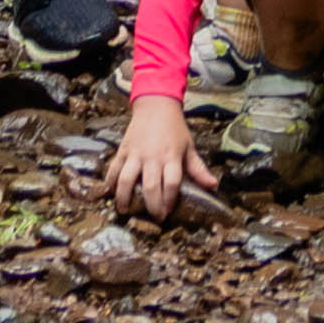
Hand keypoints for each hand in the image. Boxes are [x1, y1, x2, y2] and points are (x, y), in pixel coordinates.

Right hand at [108, 96, 219, 222]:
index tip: (168, 213)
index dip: (169, 200)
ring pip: (127, 179)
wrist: (156, 105)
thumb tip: (213, 185)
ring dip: (124, 198)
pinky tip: (110, 193)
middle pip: (150, 186)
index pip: (171, 183)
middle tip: (153, 217)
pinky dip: (110, 182)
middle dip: (151, 206)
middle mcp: (153, 156)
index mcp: (171, 156)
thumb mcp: (189, 147)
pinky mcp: (123, 150)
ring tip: (125, 210)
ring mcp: (136, 153)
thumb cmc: (174, 129)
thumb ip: (198, 169)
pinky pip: (114, 169)